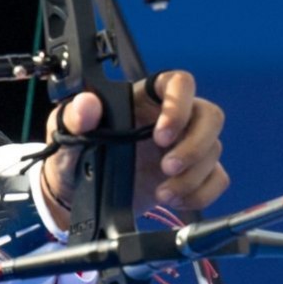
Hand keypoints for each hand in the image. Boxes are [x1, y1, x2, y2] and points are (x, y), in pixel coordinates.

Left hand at [42, 70, 228, 222]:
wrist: (77, 193)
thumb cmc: (74, 152)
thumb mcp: (65, 132)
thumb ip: (74, 118)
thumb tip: (87, 105)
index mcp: (144, 98)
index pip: (179, 83)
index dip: (179, 104)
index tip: (161, 134)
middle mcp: (171, 118)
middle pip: (209, 116)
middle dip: (195, 145)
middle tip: (167, 167)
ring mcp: (184, 147)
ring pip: (213, 150)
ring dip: (193, 176)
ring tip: (164, 194)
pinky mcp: (190, 174)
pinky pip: (217, 179)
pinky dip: (203, 194)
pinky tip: (177, 200)